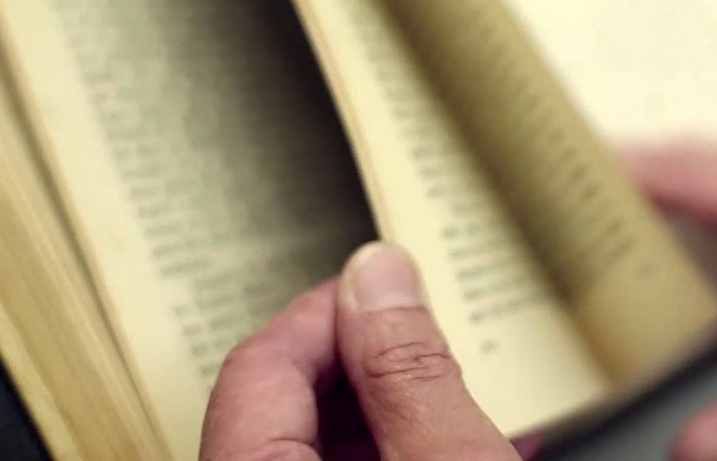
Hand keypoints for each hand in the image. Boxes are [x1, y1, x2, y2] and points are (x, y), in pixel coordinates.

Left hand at [199, 242, 535, 459]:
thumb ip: (409, 370)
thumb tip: (380, 274)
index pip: (258, 366)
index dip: (330, 313)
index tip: (391, 291)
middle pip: (274, 406)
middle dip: (363, 365)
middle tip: (434, 351)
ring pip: (300, 448)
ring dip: (381, 415)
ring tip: (458, 409)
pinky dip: (385, 457)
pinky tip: (444, 450)